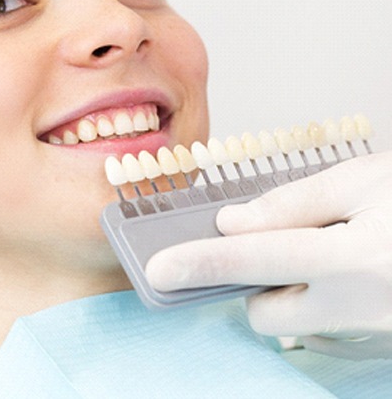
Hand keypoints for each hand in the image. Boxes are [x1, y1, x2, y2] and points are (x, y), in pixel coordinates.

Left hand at [145, 151, 391, 358]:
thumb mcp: (363, 182)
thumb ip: (292, 204)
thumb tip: (233, 225)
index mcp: (355, 262)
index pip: (254, 262)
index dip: (200, 264)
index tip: (158, 270)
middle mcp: (362, 310)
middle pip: (267, 312)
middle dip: (258, 282)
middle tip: (283, 244)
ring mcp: (375, 336)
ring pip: (296, 323)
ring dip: (292, 291)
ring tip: (330, 252)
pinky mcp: (382, 346)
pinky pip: (327, 329)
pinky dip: (320, 302)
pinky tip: (350, 272)